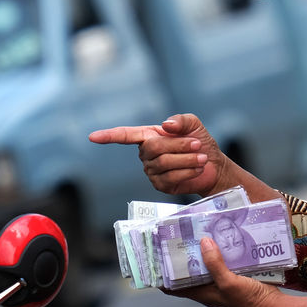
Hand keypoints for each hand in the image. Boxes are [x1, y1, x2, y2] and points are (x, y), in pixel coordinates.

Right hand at [89, 113, 225, 195]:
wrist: (213, 165)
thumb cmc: (200, 142)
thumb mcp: (193, 125)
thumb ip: (180, 120)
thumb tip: (165, 125)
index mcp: (149, 136)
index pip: (125, 135)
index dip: (109, 136)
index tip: (93, 137)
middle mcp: (146, 154)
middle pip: (154, 148)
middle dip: (179, 146)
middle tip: (197, 145)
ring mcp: (152, 171)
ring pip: (164, 163)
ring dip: (187, 159)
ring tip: (201, 157)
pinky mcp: (161, 185)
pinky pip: (171, 178)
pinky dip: (188, 172)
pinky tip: (197, 169)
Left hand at [163, 237, 275, 306]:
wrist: (273, 306)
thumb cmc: (248, 301)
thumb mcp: (228, 283)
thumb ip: (215, 264)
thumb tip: (203, 242)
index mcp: (200, 293)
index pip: (172, 286)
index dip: (159, 274)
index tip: (151, 257)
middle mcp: (206, 286)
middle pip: (186, 270)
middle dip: (179, 255)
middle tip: (171, 235)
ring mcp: (219, 280)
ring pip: (203, 263)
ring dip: (198, 249)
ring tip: (193, 230)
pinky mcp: (231, 273)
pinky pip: (219, 259)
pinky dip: (216, 249)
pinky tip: (218, 236)